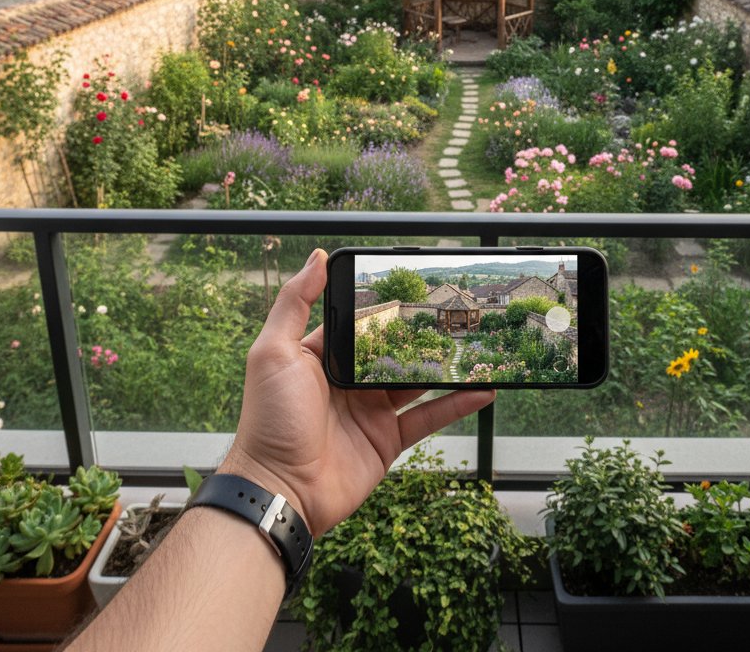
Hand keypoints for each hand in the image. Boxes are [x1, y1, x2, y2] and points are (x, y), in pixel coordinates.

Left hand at [218, 249, 494, 536]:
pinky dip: (456, 404)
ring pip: (417, 381)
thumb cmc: (269, 420)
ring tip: (475, 346)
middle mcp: (349, 381)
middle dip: (423, 335)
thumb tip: (317, 258)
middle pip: (395, 351)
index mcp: (322, 356)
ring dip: (445, 366)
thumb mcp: (274, 352)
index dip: (387, 308)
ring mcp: (371, 411)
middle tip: (456, 315)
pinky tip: (480, 390)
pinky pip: (428, 417)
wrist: (279, 491)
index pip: (361, 324)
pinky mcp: (388, 440)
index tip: (417, 288)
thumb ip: (295, 303)